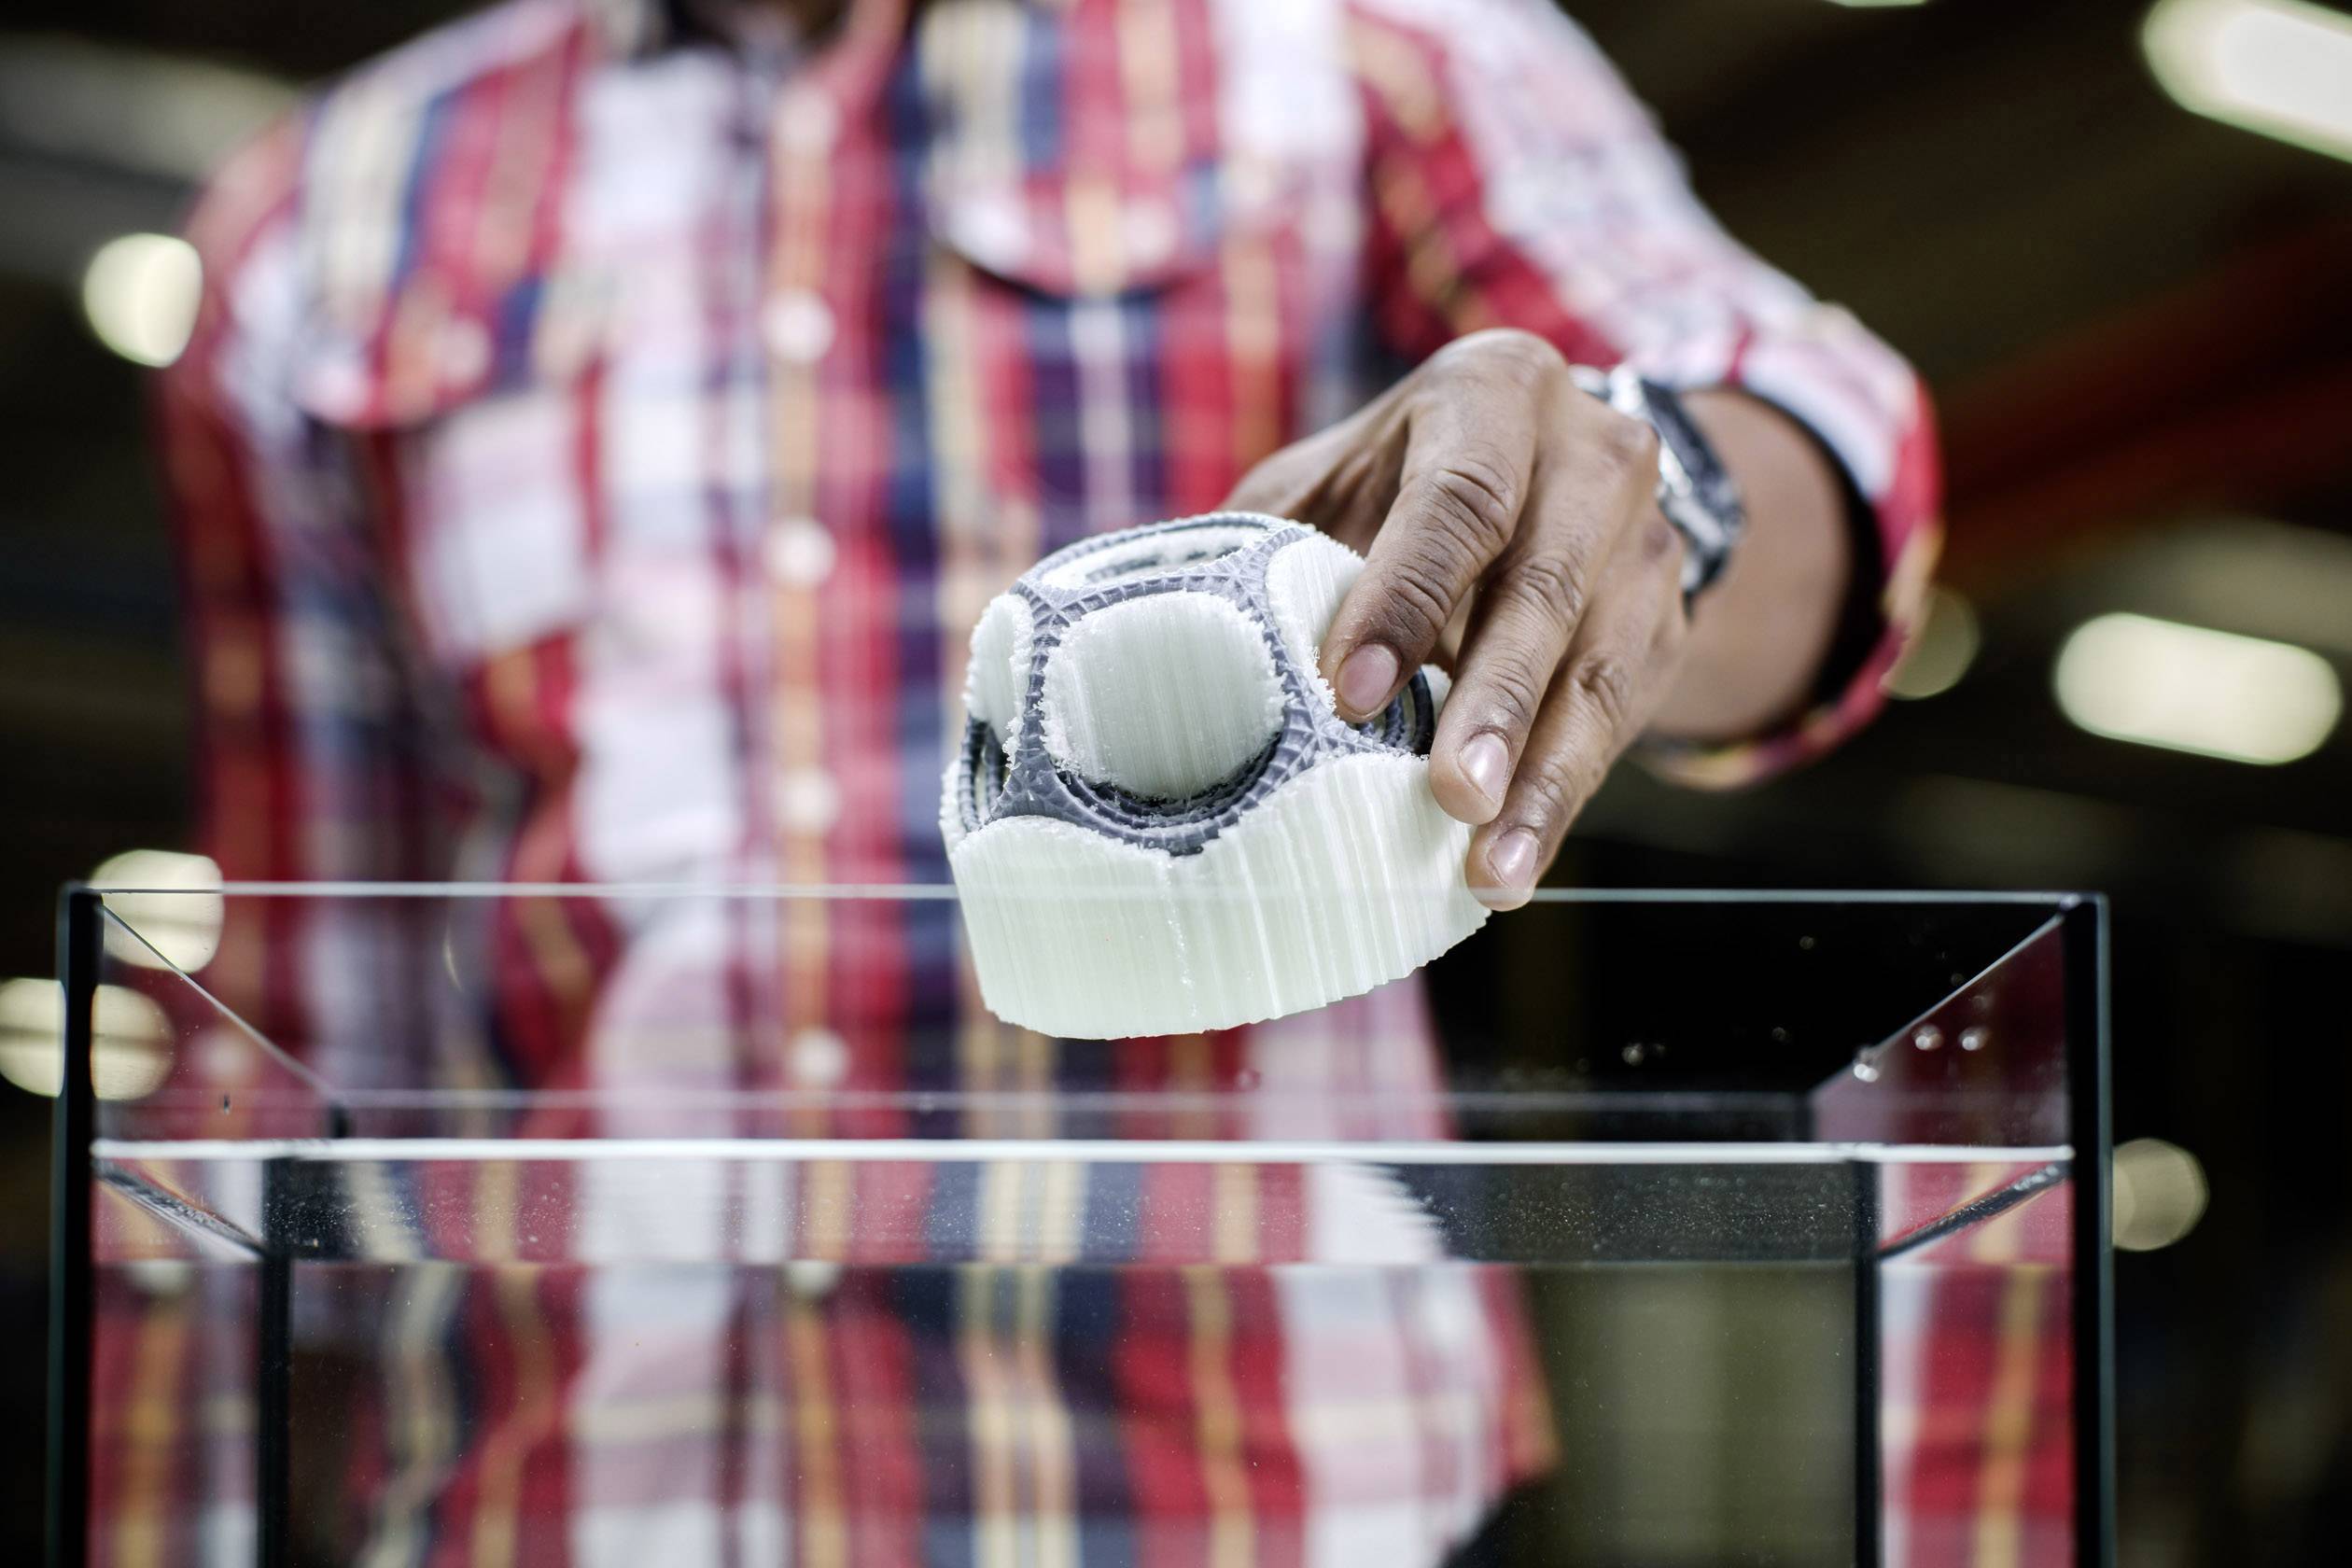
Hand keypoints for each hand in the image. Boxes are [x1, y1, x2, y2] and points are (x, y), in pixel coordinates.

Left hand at [1222, 329, 1686, 908]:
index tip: (1352, 694)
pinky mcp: (1667, 624)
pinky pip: (1621, 721)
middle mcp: (1593, 455)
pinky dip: (1564, 795)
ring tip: (1492, 869)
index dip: (1407, 597)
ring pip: (1601, 670)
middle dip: (1496, 702)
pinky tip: (1515, 860)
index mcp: (1494, 395)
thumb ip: (1272, 548)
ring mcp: (1646, 542)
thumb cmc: (1398, 489)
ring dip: (1545, 778)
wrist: (1554, 476)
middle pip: (1548, 587)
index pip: (1460, 497)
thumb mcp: (1335, 485)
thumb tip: (1149, 641)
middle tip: (1451, 798)